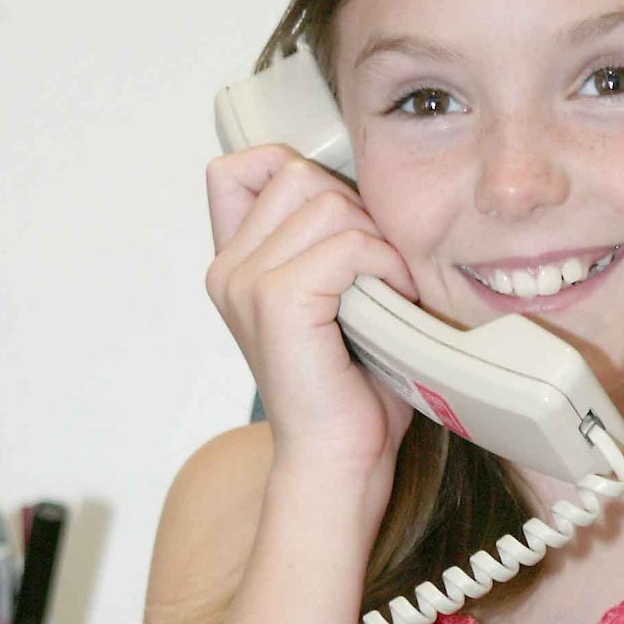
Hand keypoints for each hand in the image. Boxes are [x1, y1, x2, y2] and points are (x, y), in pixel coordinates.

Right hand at [204, 144, 420, 486]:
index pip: (242, 166)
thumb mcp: (334, 298)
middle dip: (355, 209)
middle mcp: (229, 267)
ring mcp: (246, 282)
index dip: (299, 171)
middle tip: (381, 266)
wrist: (339, 456)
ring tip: (390, 287)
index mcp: (234, 263)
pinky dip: (386, 264)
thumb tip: (367, 187)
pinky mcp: (277, 301)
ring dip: (377, 239)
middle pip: (297, 173)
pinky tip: (394, 300)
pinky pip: (349, 243)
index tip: (346, 223)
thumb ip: (327, 242)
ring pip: (327, 202)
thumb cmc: (350, 387)